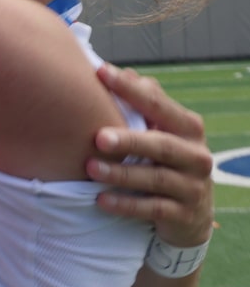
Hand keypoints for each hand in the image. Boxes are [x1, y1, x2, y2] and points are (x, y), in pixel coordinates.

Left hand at [89, 63, 215, 248]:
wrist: (190, 215)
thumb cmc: (163, 162)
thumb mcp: (159, 133)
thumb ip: (143, 105)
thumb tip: (117, 71)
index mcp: (187, 128)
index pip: (159, 104)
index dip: (132, 89)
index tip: (101, 72)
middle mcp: (196, 155)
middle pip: (162, 144)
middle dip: (130, 140)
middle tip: (98, 137)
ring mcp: (192, 186)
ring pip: (156, 178)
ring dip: (121, 173)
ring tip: (90, 168)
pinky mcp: (184, 214)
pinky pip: (153, 209)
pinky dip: (126, 204)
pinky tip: (100, 200)